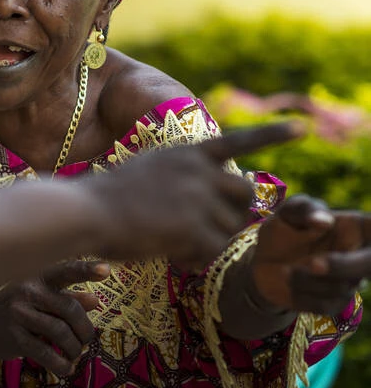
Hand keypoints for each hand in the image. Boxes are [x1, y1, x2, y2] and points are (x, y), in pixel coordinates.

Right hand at [0, 260, 107, 375]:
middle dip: (84, 330)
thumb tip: (94, 301)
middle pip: (70, 310)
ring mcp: (19, 314)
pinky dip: (62, 364)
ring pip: (62, 333)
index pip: (65, 271)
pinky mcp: (15, 337)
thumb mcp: (40, 296)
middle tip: (85, 340)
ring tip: (74, 353)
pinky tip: (66, 367)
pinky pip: (47, 354)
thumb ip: (67, 297)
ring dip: (74, 348)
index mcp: (36, 276)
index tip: (105, 270)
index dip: (85, 270)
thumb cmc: (19, 307)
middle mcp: (27, 291)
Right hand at [86, 122, 302, 264]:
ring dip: (209, 242)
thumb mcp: (150, 172)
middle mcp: (199, 169)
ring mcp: (199, 196)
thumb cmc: (110, 198)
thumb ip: (185, 179)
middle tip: (205, 232)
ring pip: (230, 229)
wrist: (86, 211)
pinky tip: (171, 255)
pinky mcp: (194, 226)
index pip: (239, 140)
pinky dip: (195, 259)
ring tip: (176, 245)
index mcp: (188, 152)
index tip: (302, 128)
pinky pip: (213, 251)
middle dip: (233, 217)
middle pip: (246, 196)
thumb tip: (219, 204)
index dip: (273, 134)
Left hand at [250, 195, 370, 315]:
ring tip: (284, 270)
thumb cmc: (283, 229)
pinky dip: (301, 294)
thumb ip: (305, 209)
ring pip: (342, 287)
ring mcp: (350, 281)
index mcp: (357, 229)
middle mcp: (360, 256)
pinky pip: (325, 304)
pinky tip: (288, 282)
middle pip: (369, 265)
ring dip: (307, 279)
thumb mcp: (288, 213)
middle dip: (344, 266)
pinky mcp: (335, 302)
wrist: (263, 260)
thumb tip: (325, 221)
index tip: (355, 243)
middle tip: (312, 263)